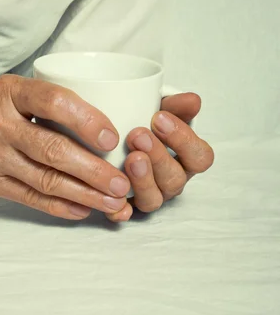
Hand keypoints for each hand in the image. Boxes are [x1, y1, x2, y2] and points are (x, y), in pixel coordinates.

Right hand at [0, 72, 130, 219]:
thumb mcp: (10, 87)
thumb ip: (46, 102)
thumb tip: (100, 124)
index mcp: (9, 92)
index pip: (54, 101)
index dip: (87, 119)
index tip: (112, 136)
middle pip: (54, 149)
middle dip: (94, 170)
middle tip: (122, 182)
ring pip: (45, 180)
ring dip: (84, 194)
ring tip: (112, 201)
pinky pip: (29, 198)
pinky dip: (59, 206)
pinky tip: (83, 210)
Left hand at [105, 93, 213, 221]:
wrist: (118, 131)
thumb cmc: (145, 121)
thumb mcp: (161, 109)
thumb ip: (177, 105)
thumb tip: (193, 100)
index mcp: (187, 158)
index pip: (200, 158)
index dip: (183, 140)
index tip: (159, 118)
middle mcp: (172, 180)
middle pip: (175, 179)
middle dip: (158, 157)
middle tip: (138, 135)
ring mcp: (151, 195)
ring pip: (154, 199)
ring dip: (142, 180)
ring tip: (129, 159)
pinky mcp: (125, 206)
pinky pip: (124, 214)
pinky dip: (119, 211)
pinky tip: (113, 202)